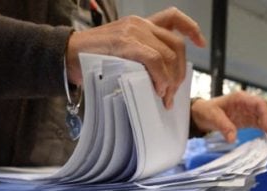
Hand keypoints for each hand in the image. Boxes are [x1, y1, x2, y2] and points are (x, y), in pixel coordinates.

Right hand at [65, 7, 205, 108]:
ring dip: (170, 79)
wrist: (66, 56)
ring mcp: (133, 31)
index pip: (173, 18)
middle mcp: (139, 24)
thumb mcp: (121, 55)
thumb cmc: (91, 61)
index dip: (191, 29)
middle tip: (171, 93)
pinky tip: (158, 89)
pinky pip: (154, 59)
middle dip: (179, 71)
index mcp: (140, 25)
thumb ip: (140, 60)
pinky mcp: (126, 43)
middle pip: (176, 44)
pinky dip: (160, 76)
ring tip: (163, 96)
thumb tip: (161, 82)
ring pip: (168, 53)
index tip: (201, 43)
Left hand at [190, 92, 266, 142]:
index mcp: (241, 98)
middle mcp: (248, 103)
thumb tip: (232, 139)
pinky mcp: (249, 120)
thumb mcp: (213, 117)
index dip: (265, 114)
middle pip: (266, 110)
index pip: (259, 103)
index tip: (266, 127)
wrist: (202, 114)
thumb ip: (224, 126)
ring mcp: (250, 112)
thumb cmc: (207, 111)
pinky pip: (262, 124)